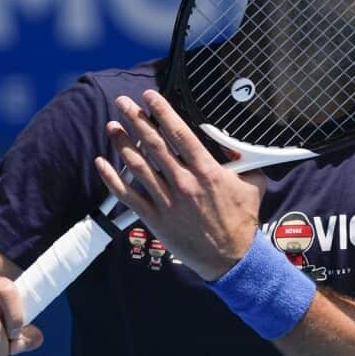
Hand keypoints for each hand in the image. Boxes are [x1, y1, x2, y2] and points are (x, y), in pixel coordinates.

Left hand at [95, 89, 265, 280]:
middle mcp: (183, 182)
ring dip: (122, 143)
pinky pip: (128, 196)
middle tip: (122, 102)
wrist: (230, 259)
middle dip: (135, 120)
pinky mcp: (155, 219)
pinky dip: (112, 178)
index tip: (149, 96)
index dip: (162, 112)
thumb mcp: (252, 184)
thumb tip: (237, 143)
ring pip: (137, 166)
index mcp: (206, 171)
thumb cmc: (241, 221)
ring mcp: (166, 201)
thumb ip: (243, 162)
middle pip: (153, 144)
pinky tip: (101, 163)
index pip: (179, 134)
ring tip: (112, 126)